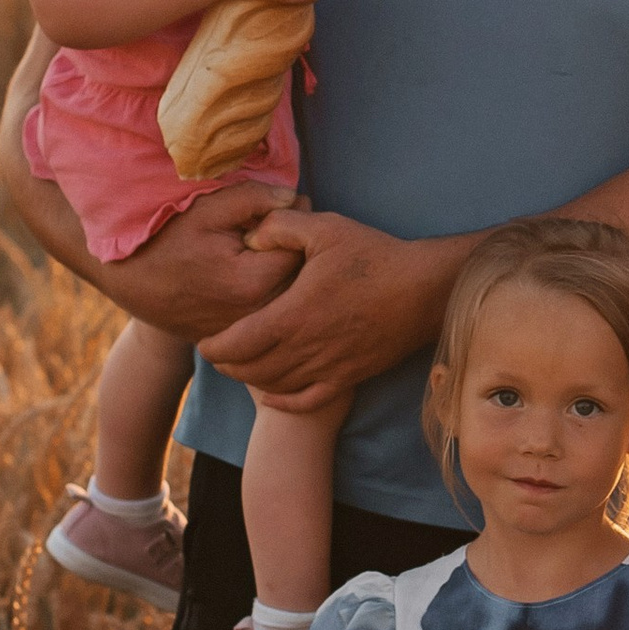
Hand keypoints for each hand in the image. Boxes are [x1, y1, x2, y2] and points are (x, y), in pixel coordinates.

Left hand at [201, 208, 463, 409]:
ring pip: (275, 386)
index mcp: (294, 314)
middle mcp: (307, 347)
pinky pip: (307, 400)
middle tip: (216, 353)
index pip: (238, 343)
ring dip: (251, 380)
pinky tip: (272, 394)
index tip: (204, 341)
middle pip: (251, 370)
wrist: (424, 290)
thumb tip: (250, 236)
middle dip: (227, 365)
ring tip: (240, 366)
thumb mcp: (325, 228)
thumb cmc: (375, 256)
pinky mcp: (348, 376)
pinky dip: (284, 401)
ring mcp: (328, 366)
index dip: (214, 347)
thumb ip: (281, 227)